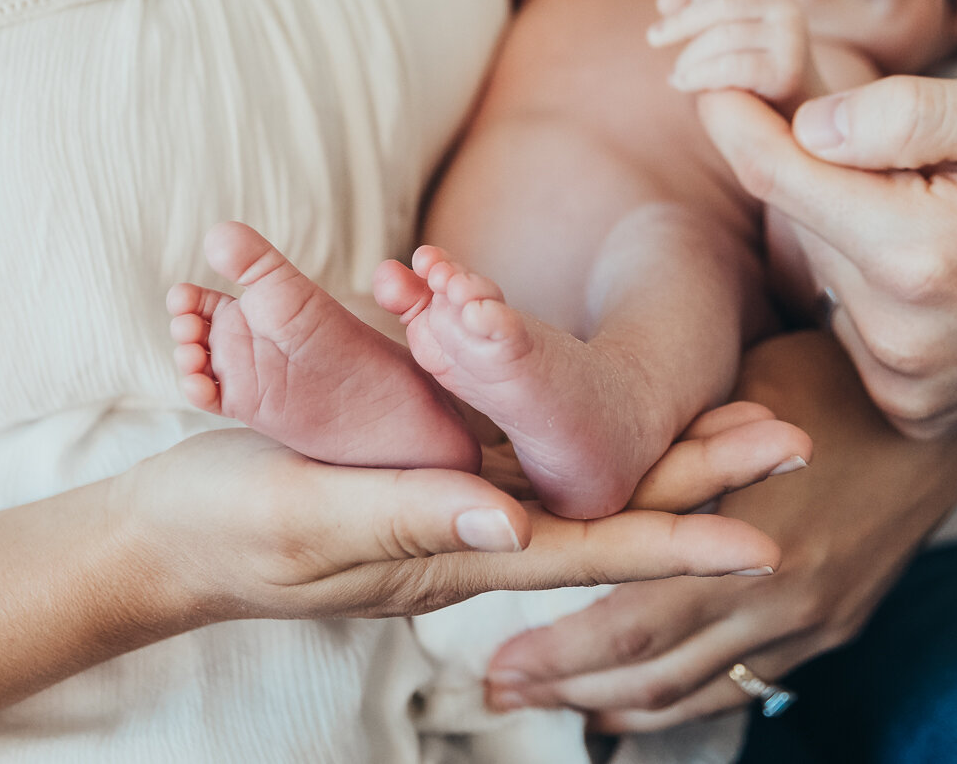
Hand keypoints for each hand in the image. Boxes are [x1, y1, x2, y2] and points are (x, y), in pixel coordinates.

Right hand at [110, 403, 811, 630]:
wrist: (161, 533)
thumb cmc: (225, 527)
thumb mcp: (308, 518)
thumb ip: (408, 516)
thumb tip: (515, 520)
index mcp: (454, 553)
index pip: (590, 549)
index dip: (681, 542)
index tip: (768, 541)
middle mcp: (473, 530)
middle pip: (609, 505)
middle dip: (702, 475)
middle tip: (795, 440)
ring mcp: (453, 498)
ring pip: (581, 471)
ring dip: (663, 446)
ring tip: (739, 413)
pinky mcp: (425, 465)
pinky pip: (525, 445)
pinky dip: (584, 425)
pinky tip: (618, 404)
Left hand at [483, 333, 956, 730]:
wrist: (939, 410)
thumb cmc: (825, 375)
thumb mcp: (734, 392)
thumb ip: (660, 447)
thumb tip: (560, 472)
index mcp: (748, 541)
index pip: (632, 624)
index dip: (559, 655)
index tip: (493, 663)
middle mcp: (780, 600)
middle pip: (656, 671)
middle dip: (570, 689)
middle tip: (499, 693)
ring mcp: (813, 624)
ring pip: (697, 692)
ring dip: (618, 707)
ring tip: (553, 707)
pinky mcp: (835, 628)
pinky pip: (744, 684)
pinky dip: (683, 700)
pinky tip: (637, 701)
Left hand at [648, 0, 819, 108]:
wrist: (796, 120)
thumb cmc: (752, 77)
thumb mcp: (724, 42)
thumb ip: (695, 18)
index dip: (686, 6)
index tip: (661, 30)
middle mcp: (787, 11)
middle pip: (723, 4)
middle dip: (681, 23)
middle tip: (653, 39)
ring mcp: (791, 40)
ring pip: (724, 35)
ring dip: (690, 57)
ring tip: (676, 76)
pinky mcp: (787, 71)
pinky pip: (731, 66)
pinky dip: (700, 75)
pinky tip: (684, 85)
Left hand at [694, 76, 956, 434]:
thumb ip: (905, 112)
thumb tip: (805, 120)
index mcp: (918, 256)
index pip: (776, 177)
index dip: (734, 116)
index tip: (706, 74)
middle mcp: (900, 340)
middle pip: (804, 220)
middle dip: (813, 160)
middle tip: (861, 114)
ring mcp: (909, 387)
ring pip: (831, 271)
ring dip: (853, 220)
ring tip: (937, 190)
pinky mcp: (921, 411)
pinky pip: (860, 321)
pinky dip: (880, 275)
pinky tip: (949, 252)